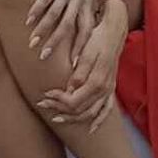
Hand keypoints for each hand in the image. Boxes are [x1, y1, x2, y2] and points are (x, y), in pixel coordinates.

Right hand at [26, 0, 95, 65]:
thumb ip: (77, 10)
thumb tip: (71, 33)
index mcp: (87, 3)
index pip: (85, 30)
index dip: (79, 48)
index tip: (72, 66)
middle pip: (70, 26)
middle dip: (57, 44)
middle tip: (45, 59)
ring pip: (56, 13)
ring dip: (43, 30)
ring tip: (32, 43)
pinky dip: (37, 9)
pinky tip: (27, 20)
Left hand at [38, 4, 125, 132]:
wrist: (114, 29)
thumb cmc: (98, 38)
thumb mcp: (86, 52)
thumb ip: (79, 73)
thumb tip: (70, 90)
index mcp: (97, 81)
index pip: (74, 101)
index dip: (57, 101)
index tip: (44, 94)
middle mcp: (104, 88)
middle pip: (79, 109)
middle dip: (59, 109)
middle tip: (43, 103)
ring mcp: (108, 89)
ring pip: (90, 113)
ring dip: (72, 118)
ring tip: (56, 118)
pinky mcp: (111, 87)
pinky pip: (106, 110)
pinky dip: (99, 120)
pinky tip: (91, 128)